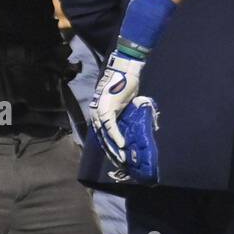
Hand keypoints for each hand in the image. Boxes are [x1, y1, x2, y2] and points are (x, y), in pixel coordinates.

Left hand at [91, 49, 144, 167]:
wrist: (124, 70)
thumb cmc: (125, 84)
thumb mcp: (125, 103)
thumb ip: (127, 114)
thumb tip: (137, 124)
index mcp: (100, 114)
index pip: (104, 134)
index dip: (111, 147)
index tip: (118, 157)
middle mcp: (97, 114)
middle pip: (103, 138)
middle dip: (112, 151)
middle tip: (120, 162)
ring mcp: (100, 112)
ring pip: (105, 135)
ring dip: (114, 147)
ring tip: (122, 158)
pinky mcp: (106, 110)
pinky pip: (111, 126)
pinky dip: (116, 136)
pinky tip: (122, 144)